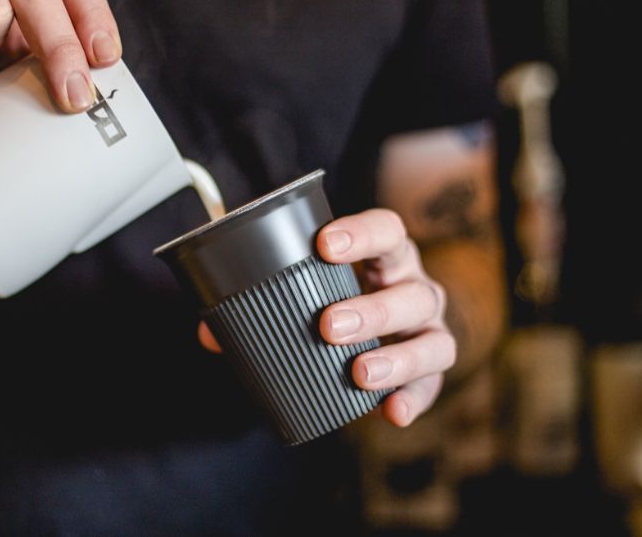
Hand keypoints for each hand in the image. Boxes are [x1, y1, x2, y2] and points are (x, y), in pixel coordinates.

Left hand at [197, 208, 454, 426]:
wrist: (374, 332)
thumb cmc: (333, 298)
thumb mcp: (305, 290)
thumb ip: (257, 304)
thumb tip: (209, 333)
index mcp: (385, 255)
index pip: (387, 230)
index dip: (362, 233)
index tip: (324, 245)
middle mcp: (415, 287)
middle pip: (411, 291)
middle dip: (372, 310)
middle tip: (327, 325)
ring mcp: (429, 329)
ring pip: (432, 340)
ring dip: (397, 357)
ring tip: (359, 372)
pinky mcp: (430, 370)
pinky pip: (431, 385)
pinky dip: (413, 399)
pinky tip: (391, 412)